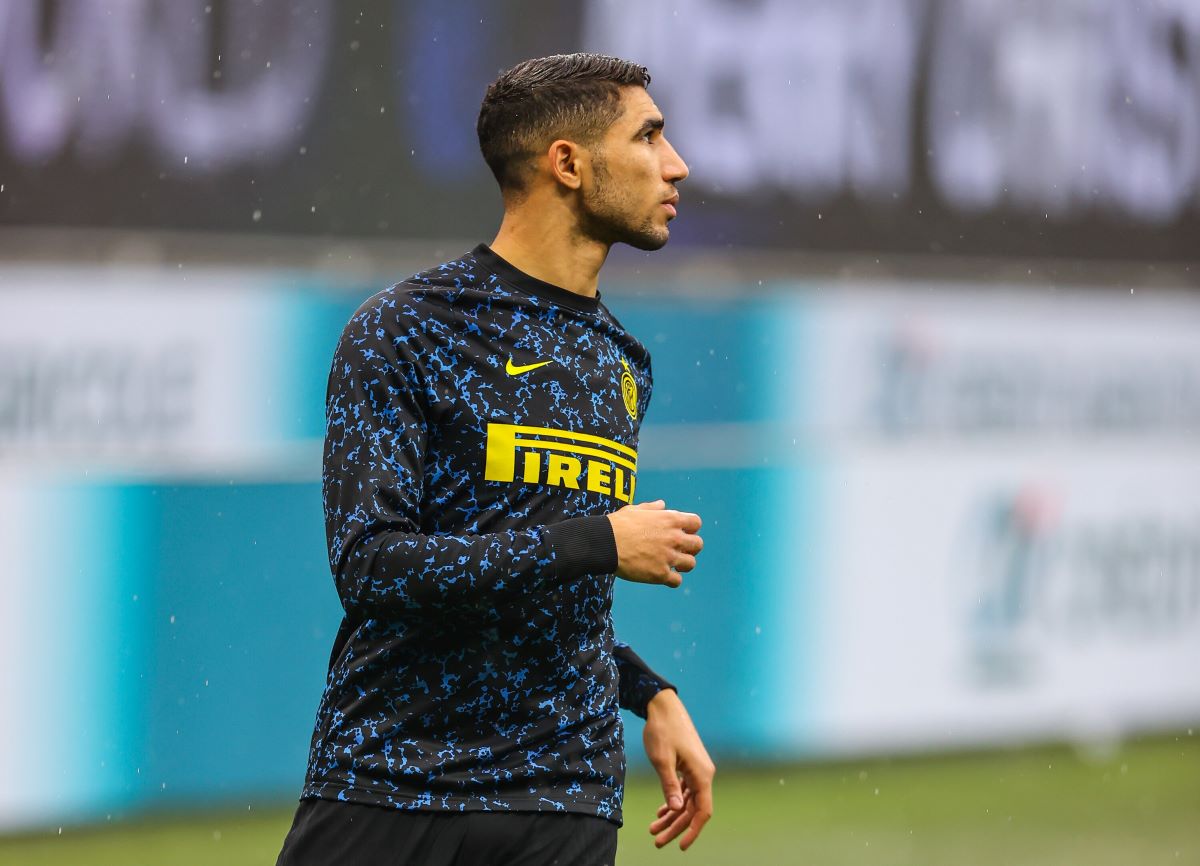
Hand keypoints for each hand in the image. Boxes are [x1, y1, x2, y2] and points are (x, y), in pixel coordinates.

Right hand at [607, 500, 702, 587]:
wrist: (605, 543)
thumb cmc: (618, 525)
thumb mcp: (636, 510)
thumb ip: (652, 508)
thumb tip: (662, 504)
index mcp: (670, 520)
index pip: (696, 523)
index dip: (690, 528)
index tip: (681, 533)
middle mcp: (674, 538)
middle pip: (698, 545)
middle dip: (690, 548)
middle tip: (677, 550)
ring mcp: (668, 557)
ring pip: (691, 564)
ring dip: (682, 564)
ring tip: (671, 564)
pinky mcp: (660, 574)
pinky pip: (677, 581)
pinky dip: (671, 580)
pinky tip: (662, 575)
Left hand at [643, 688, 714, 850]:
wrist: (663, 706)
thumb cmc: (662, 730)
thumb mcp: (662, 759)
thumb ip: (670, 785)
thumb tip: (676, 810)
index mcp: (702, 774)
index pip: (703, 810)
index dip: (693, 830)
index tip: (681, 845)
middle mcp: (703, 773)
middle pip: (693, 809)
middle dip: (675, 827)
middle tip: (657, 841)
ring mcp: (697, 769)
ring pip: (687, 801)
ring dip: (672, 816)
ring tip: (654, 829)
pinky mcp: (689, 765)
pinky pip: (684, 790)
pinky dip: (673, 801)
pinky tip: (662, 811)